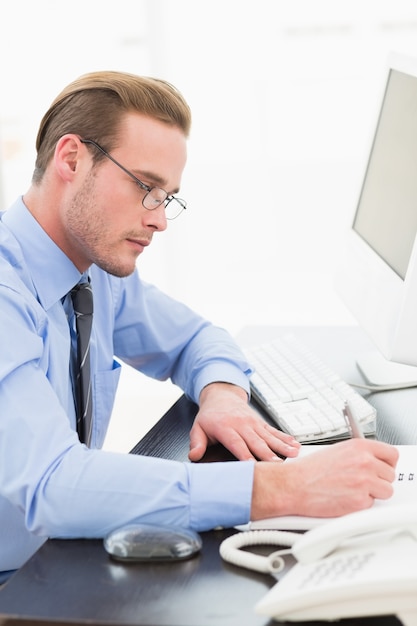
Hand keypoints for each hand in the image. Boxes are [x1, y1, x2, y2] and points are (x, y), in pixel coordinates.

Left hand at [188, 382, 300, 461]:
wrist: (222, 396)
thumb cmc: (210, 416)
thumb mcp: (198, 428)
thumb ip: (197, 443)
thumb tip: (194, 456)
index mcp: (226, 428)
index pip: (237, 444)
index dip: (245, 455)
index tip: (253, 466)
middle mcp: (242, 425)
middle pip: (257, 442)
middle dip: (268, 455)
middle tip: (278, 466)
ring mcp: (253, 424)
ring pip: (269, 437)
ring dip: (282, 446)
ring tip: (294, 454)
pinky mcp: (261, 424)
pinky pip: (274, 431)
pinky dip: (285, 438)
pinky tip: (295, 445)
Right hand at [251, 438, 398, 519]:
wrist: (294, 485)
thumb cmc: (309, 470)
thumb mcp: (337, 451)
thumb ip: (358, 455)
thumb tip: (373, 461)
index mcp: (359, 447)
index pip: (392, 454)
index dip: (387, 463)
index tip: (382, 468)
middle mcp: (364, 462)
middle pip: (390, 474)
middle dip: (379, 480)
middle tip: (362, 482)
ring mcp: (364, 482)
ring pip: (387, 491)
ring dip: (373, 493)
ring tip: (353, 491)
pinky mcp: (360, 501)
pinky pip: (372, 505)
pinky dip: (360, 505)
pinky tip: (345, 498)